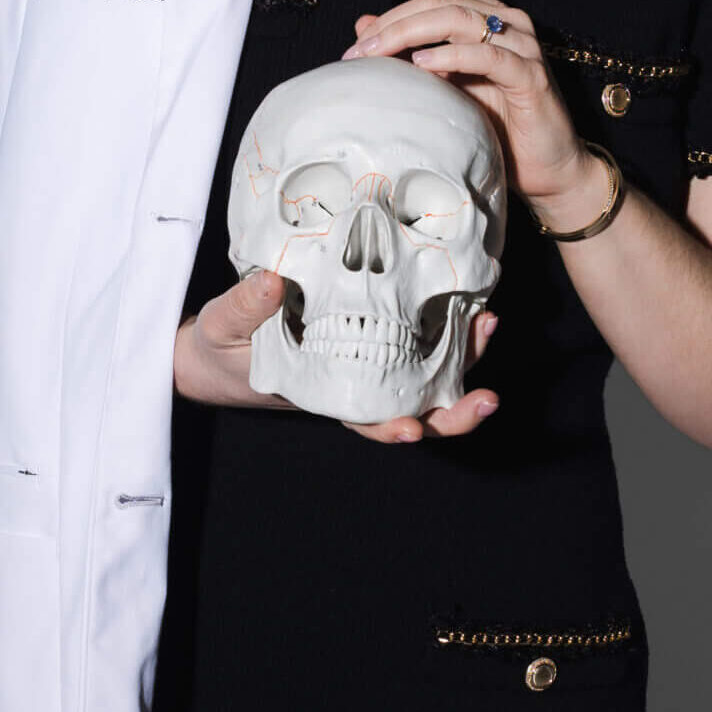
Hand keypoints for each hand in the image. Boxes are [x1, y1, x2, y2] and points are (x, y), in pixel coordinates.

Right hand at [174, 271, 502, 443]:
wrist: (231, 339)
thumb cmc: (225, 343)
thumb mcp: (223, 326)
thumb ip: (243, 308)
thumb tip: (269, 281)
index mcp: (324, 393)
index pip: (364, 419)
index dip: (389, 428)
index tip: (409, 430)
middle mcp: (360, 384)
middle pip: (415, 411)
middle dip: (453, 413)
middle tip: (485, 401)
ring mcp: (377, 359)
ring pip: (431, 373)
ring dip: (465, 358)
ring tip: (489, 326)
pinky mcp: (385, 329)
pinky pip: (426, 336)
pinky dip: (452, 325)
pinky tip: (473, 301)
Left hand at [343, 0, 601, 216]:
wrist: (544, 169)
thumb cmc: (493, 125)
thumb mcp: (441, 84)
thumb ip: (409, 51)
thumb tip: (362, 25)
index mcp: (483, 14)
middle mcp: (505, 20)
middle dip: (391, 20)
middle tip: (356, 50)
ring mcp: (521, 45)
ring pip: (457, 19)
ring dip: (409, 33)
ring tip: (376, 55)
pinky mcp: (530, 76)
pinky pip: (486, 56)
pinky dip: (449, 56)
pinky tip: (421, 64)